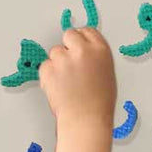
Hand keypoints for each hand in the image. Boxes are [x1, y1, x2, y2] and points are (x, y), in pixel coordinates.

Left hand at [39, 28, 116, 151]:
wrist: (86, 121)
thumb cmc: (99, 103)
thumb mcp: (106, 73)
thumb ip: (94, 58)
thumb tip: (82, 50)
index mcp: (101, 50)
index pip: (87, 31)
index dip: (81, 40)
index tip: (78, 47)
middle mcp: (83, 50)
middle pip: (69, 35)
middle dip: (67, 47)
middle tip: (69, 63)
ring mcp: (64, 59)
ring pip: (55, 52)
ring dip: (58, 64)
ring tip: (67, 83)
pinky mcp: (49, 69)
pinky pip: (45, 66)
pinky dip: (48, 76)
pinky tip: (59, 88)